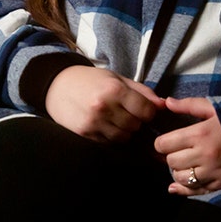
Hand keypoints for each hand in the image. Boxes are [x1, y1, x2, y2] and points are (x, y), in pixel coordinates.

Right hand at [44, 65, 163, 142]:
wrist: (56, 85)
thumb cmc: (89, 80)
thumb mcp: (116, 78)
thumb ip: (142, 91)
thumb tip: (164, 105)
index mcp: (114, 90)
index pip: (146, 111)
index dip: (148, 112)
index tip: (142, 110)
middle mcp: (104, 107)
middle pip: (136, 126)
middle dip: (135, 122)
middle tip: (125, 113)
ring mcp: (93, 123)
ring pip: (123, 138)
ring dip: (123, 131)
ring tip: (114, 119)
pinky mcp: (84, 134)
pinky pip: (108, 143)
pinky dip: (110, 137)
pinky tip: (103, 125)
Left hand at [153, 96, 220, 194]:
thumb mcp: (215, 107)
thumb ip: (189, 105)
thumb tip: (166, 102)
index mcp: (201, 134)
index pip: (164, 144)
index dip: (162, 142)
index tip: (167, 140)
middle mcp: (205, 156)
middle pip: (171, 161)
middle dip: (170, 156)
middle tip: (178, 151)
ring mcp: (214, 173)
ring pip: (180, 178)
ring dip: (179, 171)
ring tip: (185, 163)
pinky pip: (195, 191)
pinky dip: (184, 189)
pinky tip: (176, 186)